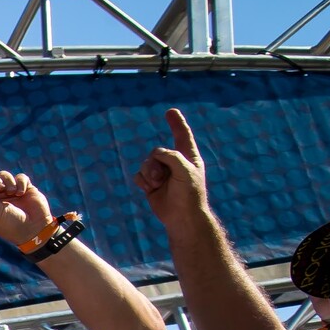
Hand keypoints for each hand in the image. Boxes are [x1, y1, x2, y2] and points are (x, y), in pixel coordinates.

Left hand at [0, 170, 56, 249]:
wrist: (34, 229)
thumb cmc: (9, 225)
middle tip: (1, 189)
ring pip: (3, 175)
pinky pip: (19, 177)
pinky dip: (20, 182)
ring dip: (7, 181)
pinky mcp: (23, 188)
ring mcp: (8, 192)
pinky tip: (22, 192)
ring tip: (13, 193)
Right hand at [132, 108, 210, 229]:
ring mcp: (162, 174)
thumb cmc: (189, 194)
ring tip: (157, 185)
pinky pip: (139, 175)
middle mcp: (174, 163)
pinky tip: (151, 189)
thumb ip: (171, 156)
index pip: (182, 135)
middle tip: (162, 178)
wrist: (182, 217)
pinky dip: (143, 181)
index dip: (176, 123)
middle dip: (155, 164)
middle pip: (157, 152)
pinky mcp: (151, 184)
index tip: (170, 112)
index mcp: (188, 157)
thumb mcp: (185, 170)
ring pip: (146, 163)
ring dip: (149, 174)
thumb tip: (155, 155)